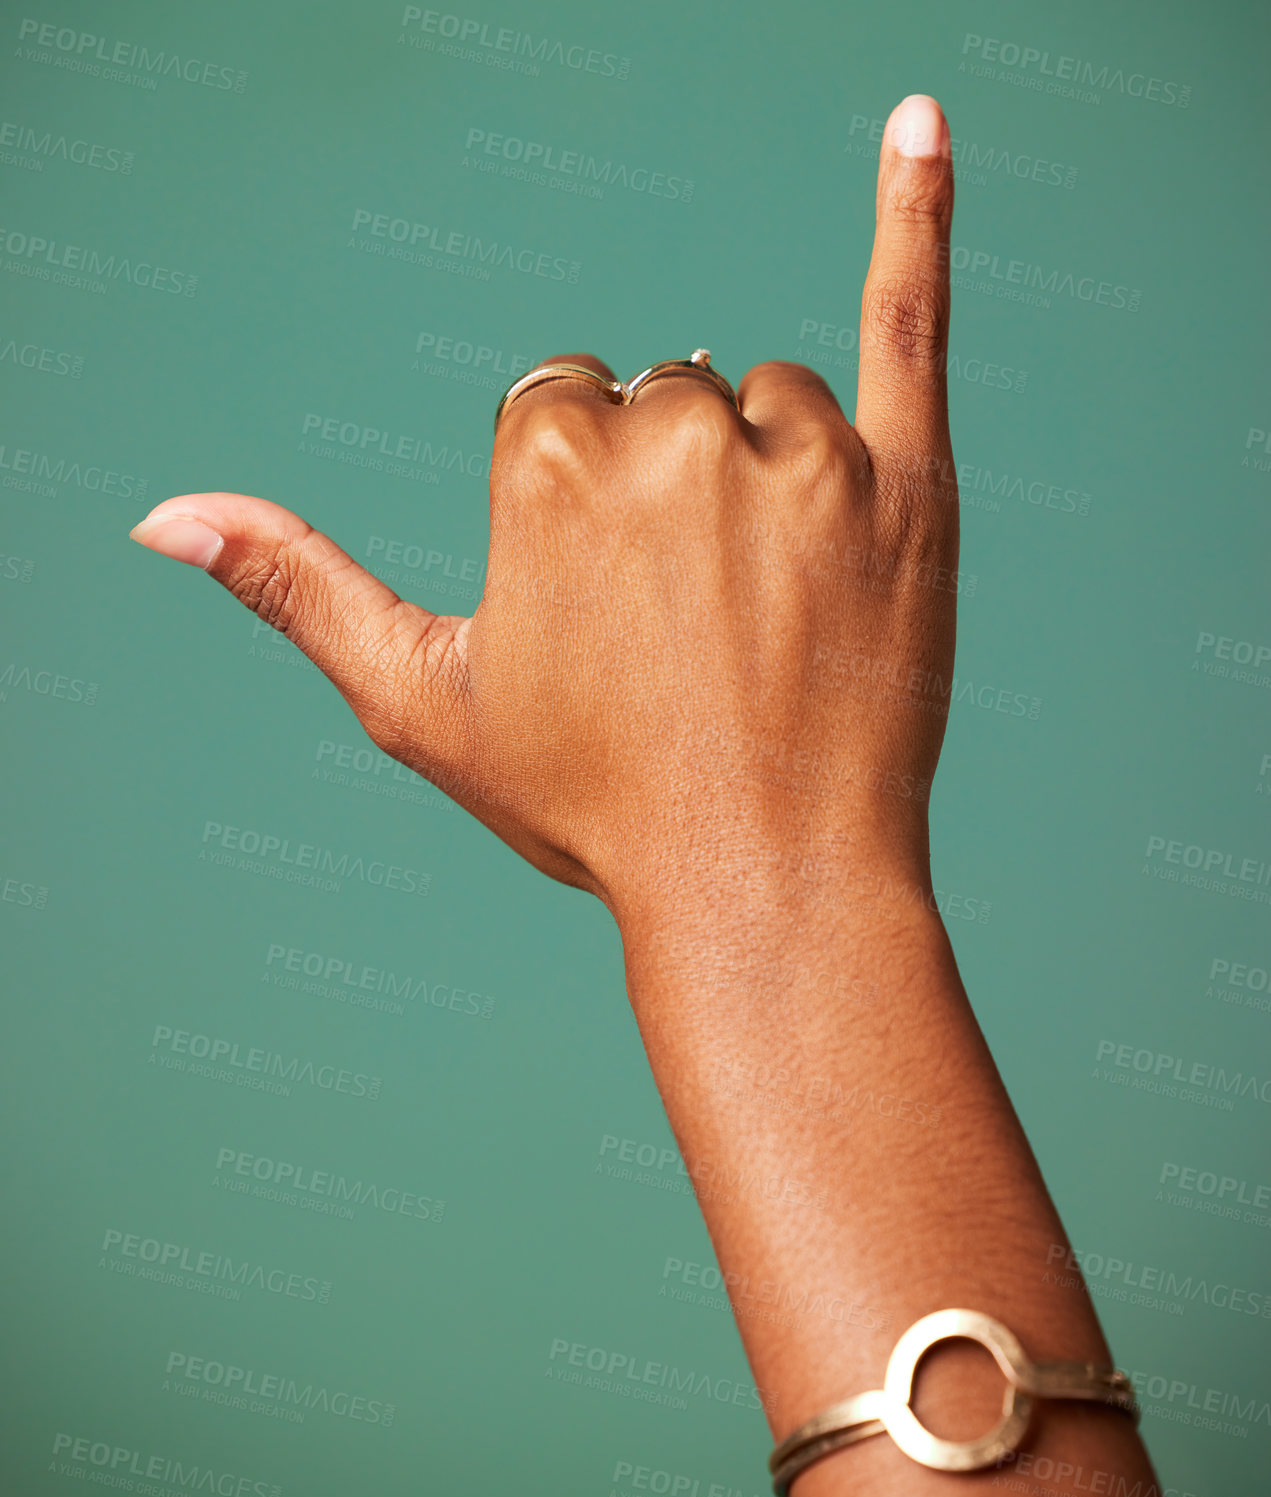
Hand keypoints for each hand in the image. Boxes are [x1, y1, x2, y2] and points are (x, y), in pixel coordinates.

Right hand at [131, 95, 956, 926]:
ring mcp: (798, 455)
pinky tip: (917, 118)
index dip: (580, 517)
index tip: (609, 609)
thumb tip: (167, 514)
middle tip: (694, 634)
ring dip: (760, 476)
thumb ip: (299, 586)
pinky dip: (916, 211)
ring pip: (764, 405)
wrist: (767, 885)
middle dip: (666, 496)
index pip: (560, 415)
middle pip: (659, 403)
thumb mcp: (421, 703)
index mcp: (543, 466)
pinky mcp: (906, 480)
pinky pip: (908, 318)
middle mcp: (668, 435)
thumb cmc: (593, 802)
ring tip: (767, 617)